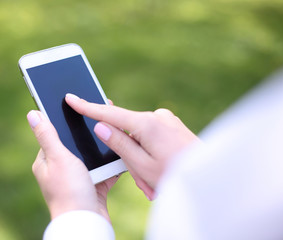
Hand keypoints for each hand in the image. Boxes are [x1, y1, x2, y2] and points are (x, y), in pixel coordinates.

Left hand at [27, 110, 117, 221]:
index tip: (79, 109)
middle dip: (88, 134)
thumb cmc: (69, 191)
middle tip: (102, 119)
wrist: (87, 222)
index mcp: (46, 162)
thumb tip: (32, 113)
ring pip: (91, 157)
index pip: (54, 135)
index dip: (65, 122)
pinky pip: (103, 170)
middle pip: (75, 145)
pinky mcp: (92, 186)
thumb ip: (47, 135)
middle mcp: (60, 170)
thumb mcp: (58, 158)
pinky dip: (111, 164)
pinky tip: (121, 153)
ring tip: (113, 133)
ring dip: (101, 149)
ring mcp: (77, 179)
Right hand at [65, 94, 198, 199]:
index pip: (109, 114)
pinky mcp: (172, 125)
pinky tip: (162, 170)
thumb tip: (100, 126)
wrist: (211, 178)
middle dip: (129, 157)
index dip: (87, 107)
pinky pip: (152, 138)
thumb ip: (118, 144)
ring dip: (142, 160)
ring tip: (157, 181)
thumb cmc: (176, 175)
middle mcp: (157, 116)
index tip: (71, 98)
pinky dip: (152, 155)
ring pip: (139, 138)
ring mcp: (166, 120)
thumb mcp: (142, 165)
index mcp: (147, 124)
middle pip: (127, 132)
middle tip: (145, 181)